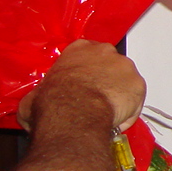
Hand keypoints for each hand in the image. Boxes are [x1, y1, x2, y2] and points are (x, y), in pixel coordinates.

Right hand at [22, 40, 145, 132]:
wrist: (73, 111)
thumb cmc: (53, 100)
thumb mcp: (35, 94)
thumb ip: (41, 93)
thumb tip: (33, 106)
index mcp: (80, 48)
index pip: (88, 55)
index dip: (87, 73)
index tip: (84, 85)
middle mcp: (105, 51)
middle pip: (110, 67)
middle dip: (106, 83)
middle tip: (96, 102)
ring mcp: (125, 67)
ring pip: (125, 84)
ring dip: (118, 98)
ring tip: (105, 115)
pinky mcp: (138, 85)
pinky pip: (134, 102)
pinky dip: (127, 113)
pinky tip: (114, 122)